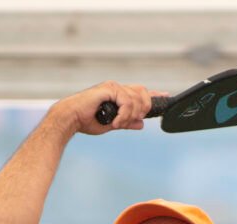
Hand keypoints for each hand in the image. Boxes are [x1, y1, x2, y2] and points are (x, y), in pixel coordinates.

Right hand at [47, 81, 167, 135]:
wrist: (70, 118)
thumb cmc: (85, 121)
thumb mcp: (111, 124)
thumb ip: (126, 122)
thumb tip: (141, 124)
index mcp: (117, 94)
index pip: (140, 92)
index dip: (154, 94)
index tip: (166, 96)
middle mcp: (117, 88)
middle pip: (143, 94)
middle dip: (142, 109)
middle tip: (127, 121)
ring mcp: (113, 87)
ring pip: (136, 100)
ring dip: (129, 116)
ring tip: (117, 123)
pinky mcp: (110, 88)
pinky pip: (127, 102)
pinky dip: (123, 115)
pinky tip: (115, 122)